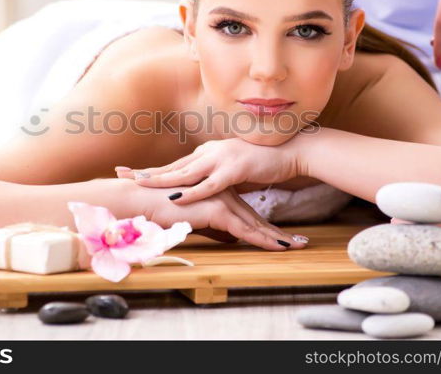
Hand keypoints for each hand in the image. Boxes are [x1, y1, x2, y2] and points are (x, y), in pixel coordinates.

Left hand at [115, 137, 302, 203]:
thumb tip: (201, 188)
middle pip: (172, 166)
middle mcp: (209, 153)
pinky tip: (176, 197)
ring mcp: (221, 159)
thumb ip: (215, 177)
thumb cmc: (263, 161)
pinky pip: (209, 184)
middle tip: (120, 175)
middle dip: (146, 173)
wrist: (290, 150)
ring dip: (161, 180)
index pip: (174, 164)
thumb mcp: (232, 169)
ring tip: (140, 185)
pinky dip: (192, 191)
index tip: (127, 173)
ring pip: (185, 173)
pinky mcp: (234, 169)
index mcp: (207, 153)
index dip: (151, 171)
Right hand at [122, 179, 307, 249]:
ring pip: (254, 223)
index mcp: (218, 193)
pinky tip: (278, 248)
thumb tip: (231, 238)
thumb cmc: (159, 208)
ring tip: (296, 247)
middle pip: (255, 217)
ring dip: (276, 237)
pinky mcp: (217, 209)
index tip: (282, 236)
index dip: (264, 226)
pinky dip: (263, 240)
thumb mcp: (193, 218)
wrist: (142, 199)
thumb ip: (214, 227)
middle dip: (277, 232)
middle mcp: (224, 193)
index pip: (246, 212)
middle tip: (299, 243)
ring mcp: (222, 199)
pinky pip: (245, 229)